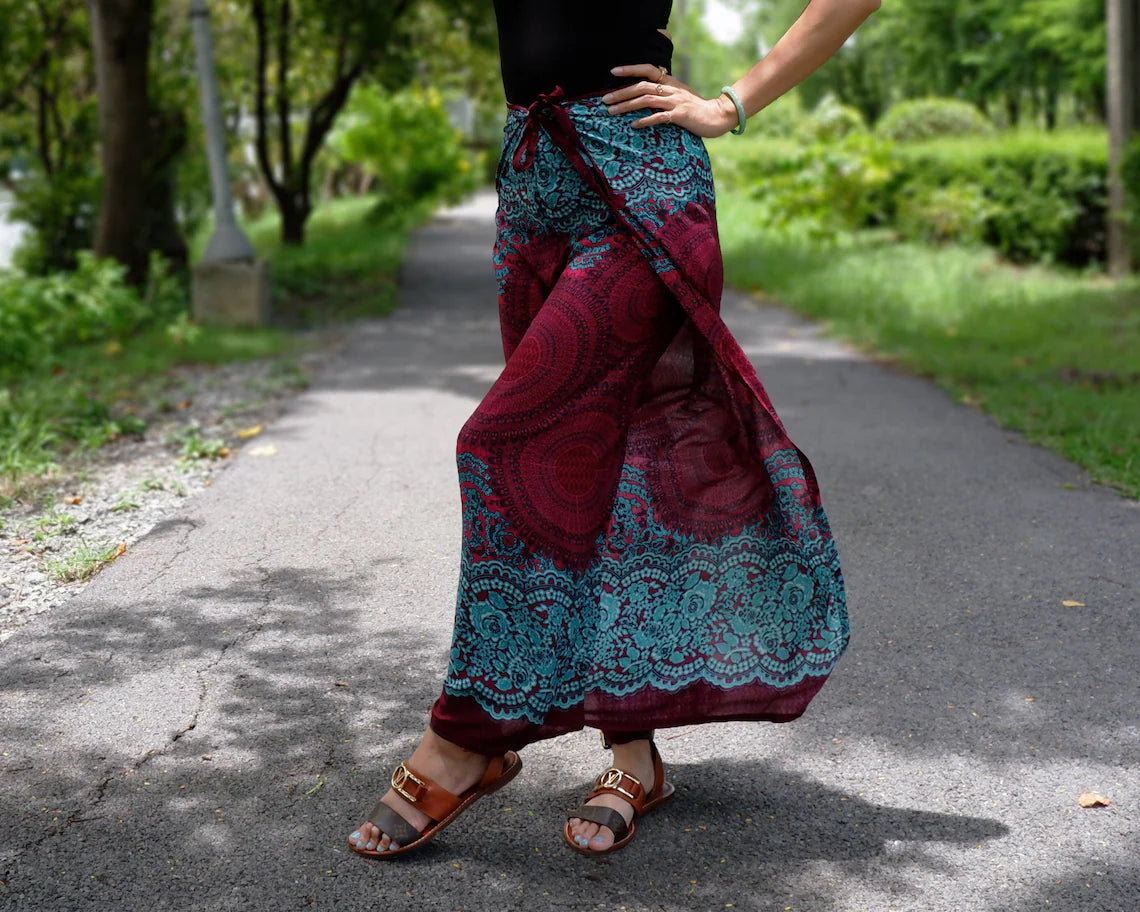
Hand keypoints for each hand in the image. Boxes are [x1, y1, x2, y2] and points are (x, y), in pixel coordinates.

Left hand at [602, 64, 738, 137]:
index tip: (613, 72)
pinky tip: (633, 125)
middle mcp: (671, 89)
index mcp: (670, 82)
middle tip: (605, 101)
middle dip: (621, 93)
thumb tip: (646, 92)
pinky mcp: (681, 116)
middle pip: (641, 86)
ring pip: (647, 100)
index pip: (647, 69)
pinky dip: (645, 120)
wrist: (718, 116)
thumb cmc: (696, 109)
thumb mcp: (679, 95)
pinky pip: (660, 117)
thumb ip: (664, 92)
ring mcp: (676, 102)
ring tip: (612, 112)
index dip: (630, 69)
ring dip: (627, 106)